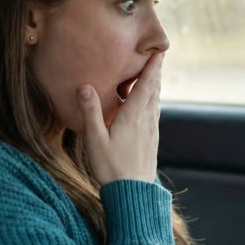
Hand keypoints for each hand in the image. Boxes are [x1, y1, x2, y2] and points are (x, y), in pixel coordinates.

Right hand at [78, 52, 163, 184]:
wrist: (132, 194)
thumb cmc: (111, 168)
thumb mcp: (95, 139)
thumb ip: (91, 111)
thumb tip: (84, 86)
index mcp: (133, 116)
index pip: (146, 85)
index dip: (153, 67)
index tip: (160, 51)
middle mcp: (146, 121)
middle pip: (154, 90)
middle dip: (155, 72)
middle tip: (158, 56)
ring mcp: (151, 131)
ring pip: (156, 102)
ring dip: (155, 86)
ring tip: (153, 75)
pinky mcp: (151, 141)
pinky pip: (154, 114)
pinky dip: (153, 101)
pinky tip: (148, 105)